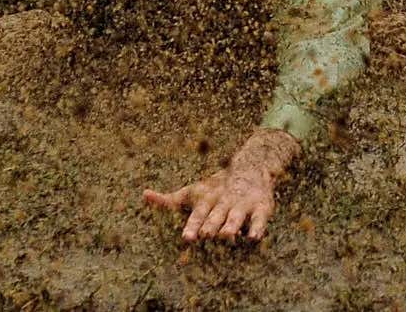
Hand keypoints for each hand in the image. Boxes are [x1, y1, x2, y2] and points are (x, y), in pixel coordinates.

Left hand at [143, 164, 277, 241]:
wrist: (252, 167)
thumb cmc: (215, 188)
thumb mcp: (192, 192)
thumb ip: (169, 200)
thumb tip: (144, 195)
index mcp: (207, 199)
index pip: (198, 214)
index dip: (192, 225)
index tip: (186, 238)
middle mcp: (224, 202)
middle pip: (217, 215)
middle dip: (211, 225)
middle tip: (206, 235)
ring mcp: (243, 204)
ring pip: (236, 216)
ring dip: (231, 225)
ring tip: (227, 235)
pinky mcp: (261, 208)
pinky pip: (260, 220)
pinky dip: (257, 228)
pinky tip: (253, 237)